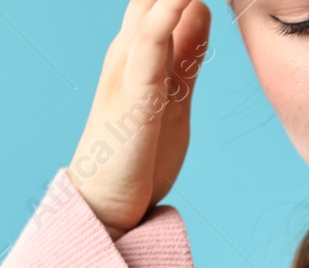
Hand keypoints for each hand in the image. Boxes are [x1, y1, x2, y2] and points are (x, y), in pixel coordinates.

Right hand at [67, 0, 210, 239]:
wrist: (107, 206)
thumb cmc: (138, 154)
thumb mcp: (174, 95)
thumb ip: (186, 53)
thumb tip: (201, 9)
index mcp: (141, 45)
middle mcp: (130, 46)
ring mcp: (131, 68)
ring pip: (154, 2)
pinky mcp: (136, 97)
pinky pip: (149, 44)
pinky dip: (166, 14)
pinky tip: (184, 0)